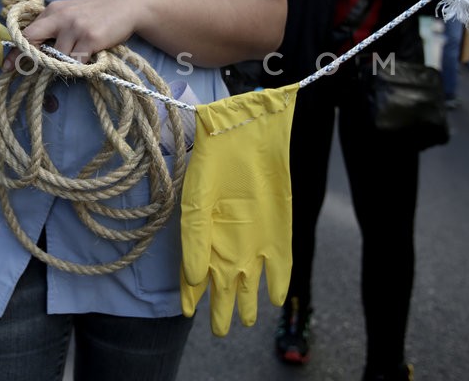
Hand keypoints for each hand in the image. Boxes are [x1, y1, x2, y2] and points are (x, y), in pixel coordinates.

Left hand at [11, 0, 138, 65]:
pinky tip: (89, 57)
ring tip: (78, 56)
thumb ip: (54, 26)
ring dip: (64, 63)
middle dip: (28, 58)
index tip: (7, 66)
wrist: (128, 4)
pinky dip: (80, 65)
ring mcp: (76, 28)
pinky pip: (77, 62)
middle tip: (27, 70)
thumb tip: (34, 48)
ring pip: (58, 58)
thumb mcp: (71, 12)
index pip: (27, 32)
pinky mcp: (91, 39)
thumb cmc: (97, 11)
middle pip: (33, 41)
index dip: (16, 51)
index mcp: (53, 10)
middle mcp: (61, 17)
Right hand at [180, 85, 297, 335]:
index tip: (188, 313)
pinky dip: (277, 284)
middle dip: (221, 310)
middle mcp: (228, 245)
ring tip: (245, 320)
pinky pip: (280, 267)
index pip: (193, 278)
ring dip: (247, 304)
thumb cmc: (212, 165)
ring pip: (250, 284)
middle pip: (222, 287)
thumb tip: (192, 281)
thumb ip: (194, 242)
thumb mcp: (195, 203)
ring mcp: (254, 242)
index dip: (190, 296)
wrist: (243, 138)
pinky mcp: (279, 235)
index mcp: (203, 239)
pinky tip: (275, 297)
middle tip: (220, 330)